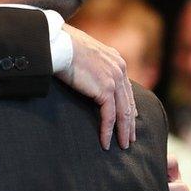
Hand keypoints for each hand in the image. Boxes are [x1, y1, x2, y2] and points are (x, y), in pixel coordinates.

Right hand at [57, 24, 135, 149]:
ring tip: (122, 145)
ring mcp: (114, 79)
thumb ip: (93, 64)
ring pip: (123, 112)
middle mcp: (120, 69)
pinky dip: (108, 131)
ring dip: (123, 131)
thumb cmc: (64, 46)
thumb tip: (87, 71)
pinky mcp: (105, 89)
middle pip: (128, 102)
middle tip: (130, 138)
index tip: (131, 120)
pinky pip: (109, 116)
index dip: (129, 106)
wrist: (59, 45)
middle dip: (130, 123)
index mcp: (116, 60)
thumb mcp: (85, 53)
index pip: (126, 88)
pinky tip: (106, 143)